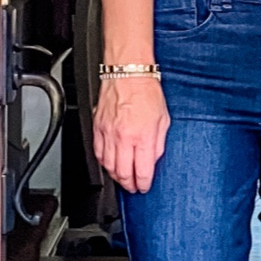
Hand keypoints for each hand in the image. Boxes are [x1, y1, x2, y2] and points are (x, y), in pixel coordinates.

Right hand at [93, 76, 169, 193]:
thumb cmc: (147, 92)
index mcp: (142, 137)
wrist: (127, 73)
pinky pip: (98, 152)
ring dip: (116, 176)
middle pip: (122, 173)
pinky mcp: (98, 127)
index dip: (143, 184)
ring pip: (108, 166)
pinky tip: (109, 164)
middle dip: (128, 185)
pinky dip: (103, 162)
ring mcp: (108, 133)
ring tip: (122, 179)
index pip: (142, 171)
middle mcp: (123, 137)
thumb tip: (153, 160)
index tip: (144, 187)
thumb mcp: (163, 120)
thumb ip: (158, 144)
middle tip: (133, 187)